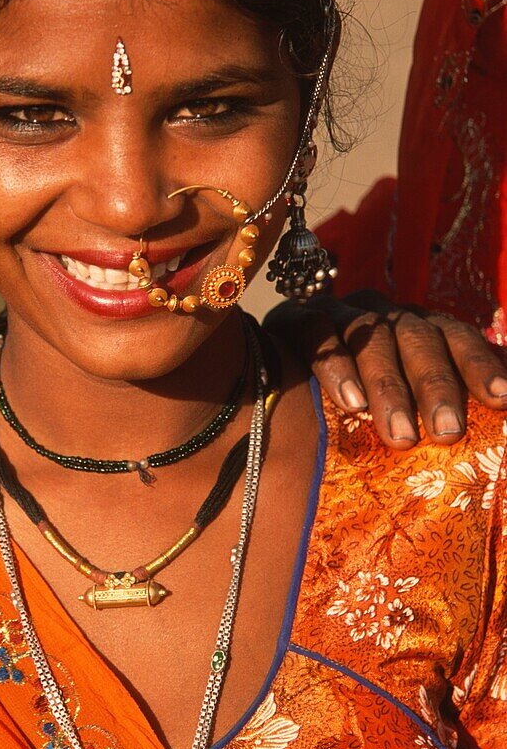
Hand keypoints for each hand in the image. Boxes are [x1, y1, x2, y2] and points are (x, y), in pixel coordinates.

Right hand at [263, 291, 506, 449]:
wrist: (265, 366)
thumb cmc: (350, 397)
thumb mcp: (399, 395)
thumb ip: (434, 404)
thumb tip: (494, 411)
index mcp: (416, 326)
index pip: (455, 335)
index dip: (478, 363)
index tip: (503, 398)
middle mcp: (384, 313)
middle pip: (417, 338)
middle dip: (435, 384)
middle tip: (448, 432)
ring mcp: (339, 312)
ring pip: (371, 339)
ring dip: (389, 386)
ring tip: (401, 436)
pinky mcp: (295, 318)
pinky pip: (318, 333)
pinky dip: (336, 366)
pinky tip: (350, 402)